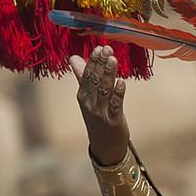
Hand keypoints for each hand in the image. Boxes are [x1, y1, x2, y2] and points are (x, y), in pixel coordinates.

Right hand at [72, 45, 130, 166]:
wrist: (105, 147)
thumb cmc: (98, 119)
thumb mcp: (88, 98)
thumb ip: (82, 77)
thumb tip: (73, 58)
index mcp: (83, 96)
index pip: (87, 75)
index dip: (93, 61)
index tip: (99, 47)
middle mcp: (90, 104)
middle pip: (94, 81)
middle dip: (101, 64)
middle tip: (107, 49)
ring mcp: (101, 113)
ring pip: (104, 90)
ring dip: (109, 74)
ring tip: (113, 59)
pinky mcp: (114, 121)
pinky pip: (116, 105)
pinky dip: (118, 93)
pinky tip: (122, 81)